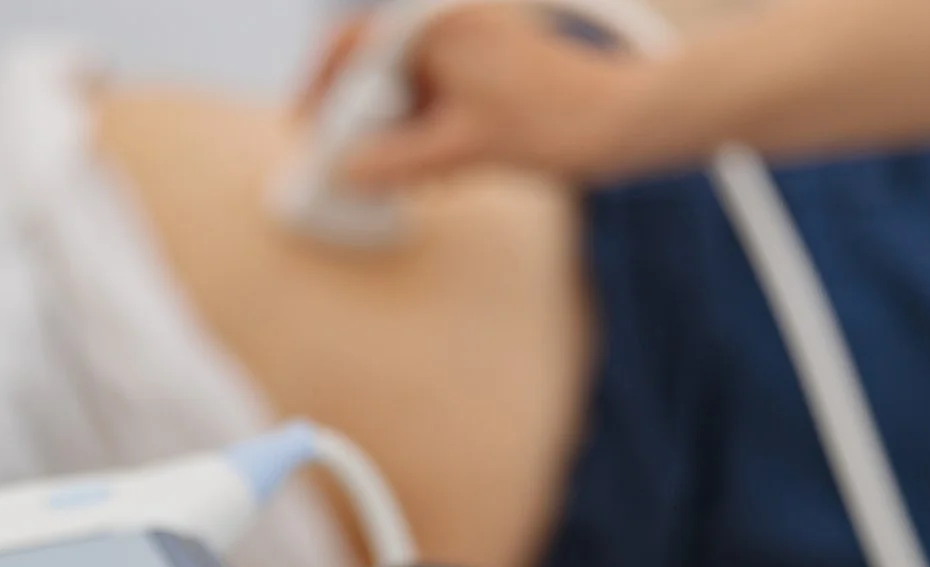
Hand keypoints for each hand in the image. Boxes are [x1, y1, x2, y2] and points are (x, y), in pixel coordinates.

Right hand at [298, 4, 650, 189]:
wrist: (624, 120)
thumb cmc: (551, 122)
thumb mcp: (459, 149)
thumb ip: (394, 163)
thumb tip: (343, 175)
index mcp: (435, 24)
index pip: (351, 45)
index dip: (319, 88)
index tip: (305, 127)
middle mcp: (451, 23)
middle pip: (377, 68)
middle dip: (363, 120)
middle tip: (352, 164)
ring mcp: (473, 43)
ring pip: (410, 87)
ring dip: (399, 134)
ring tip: (406, 180)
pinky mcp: (491, 68)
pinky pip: (441, 96)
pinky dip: (430, 131)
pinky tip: (439, 173)